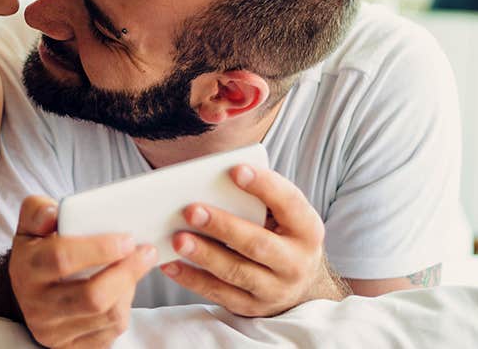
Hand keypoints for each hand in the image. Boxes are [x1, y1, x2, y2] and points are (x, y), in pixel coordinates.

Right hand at [10, 196, 157, 348]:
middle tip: (146, 252)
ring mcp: (53, 331)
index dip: (99, 249)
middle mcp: (36, 305)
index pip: (62, 258)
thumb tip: (53, 214)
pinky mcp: (71, 347)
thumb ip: (39, 210)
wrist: (28, 293)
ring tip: (134, 268)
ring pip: (108, 315)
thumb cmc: (38, 252)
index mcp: (26, 269)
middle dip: (127, 273)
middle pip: (92, 296)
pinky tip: (123, 290)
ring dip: (129, 289)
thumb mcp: (31, 226)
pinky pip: (110, 332)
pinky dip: (124, 308)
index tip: (127, 239)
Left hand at [160, 165, 346, 316]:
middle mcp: (295, 263)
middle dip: (223, 226)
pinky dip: (191, 279)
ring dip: (204, 255)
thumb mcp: (284, 216)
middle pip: (258, 244)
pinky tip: (170, 264)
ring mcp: (274, 289)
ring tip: (177, 239)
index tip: (235, 170)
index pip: (289, 203)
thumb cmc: (281, 234)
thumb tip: (212, 182)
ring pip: (236, 272)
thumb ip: (258, 199)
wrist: (300, 284)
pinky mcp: (251, 307)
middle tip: (191, 209)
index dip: (264, 186)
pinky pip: (218, 293)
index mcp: (307, 230)